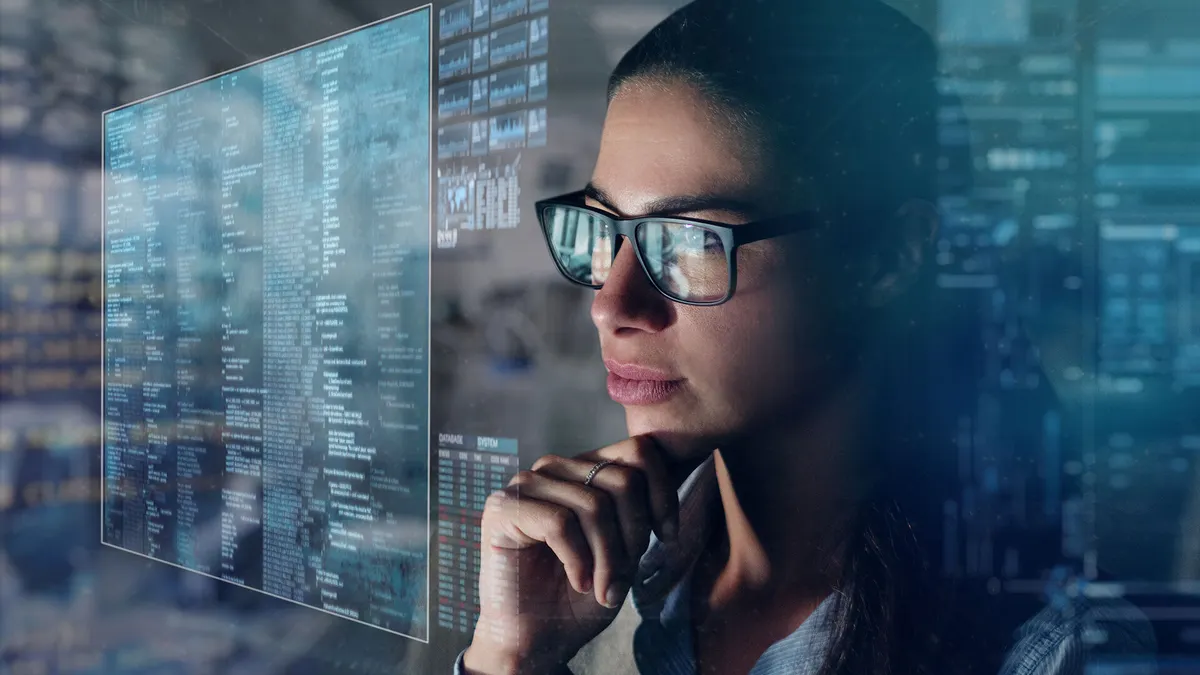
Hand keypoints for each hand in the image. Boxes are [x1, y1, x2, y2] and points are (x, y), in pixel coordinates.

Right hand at [462, 435, 680, 674]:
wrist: (537, 640)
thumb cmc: (581, 597)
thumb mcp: (626, 550)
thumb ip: (642, 511)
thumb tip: (677, 475)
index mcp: (584, 468)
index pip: (639, 452)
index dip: (663, 495)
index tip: (667, 537)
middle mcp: (555, 468)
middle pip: (623, 480)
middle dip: (634, 535)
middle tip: (622, 576)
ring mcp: (526, 484)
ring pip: (595, 504)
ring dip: (609, 557)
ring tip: (603, 588)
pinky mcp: (502, 508)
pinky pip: (559, 523)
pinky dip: (578, 561)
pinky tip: (578, 583)